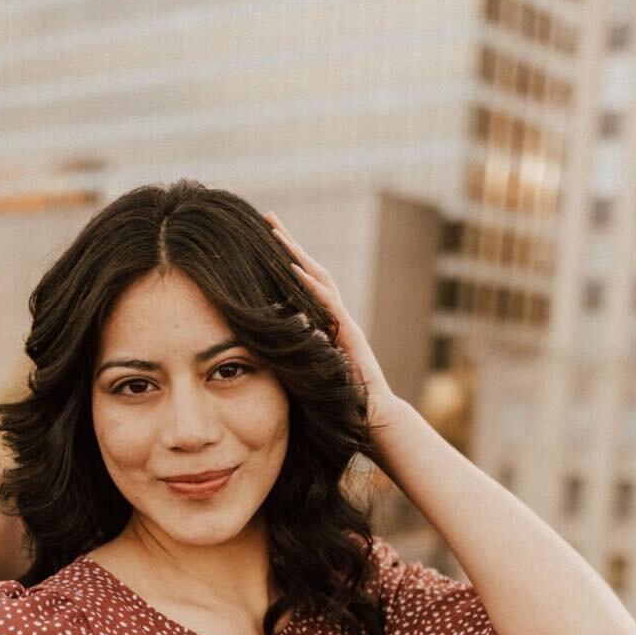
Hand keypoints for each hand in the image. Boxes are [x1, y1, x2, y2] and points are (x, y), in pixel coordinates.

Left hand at [263, 210, 399, 430]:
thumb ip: (294, 355)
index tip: (263, 239)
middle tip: (267, 217)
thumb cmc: (342, 401)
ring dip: (297, 256)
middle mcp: (335, 316)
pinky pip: (328, 304)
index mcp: (325, 322)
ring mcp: (344, 323)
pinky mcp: (350, 335)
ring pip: (320, 280)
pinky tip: (292, 270)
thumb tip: (262, 351)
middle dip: (289, 244)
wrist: (373, 417)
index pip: (303, 283)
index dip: (284, 260)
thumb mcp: (309, 372)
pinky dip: (310, 286)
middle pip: (311, 271)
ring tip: (275, 235)